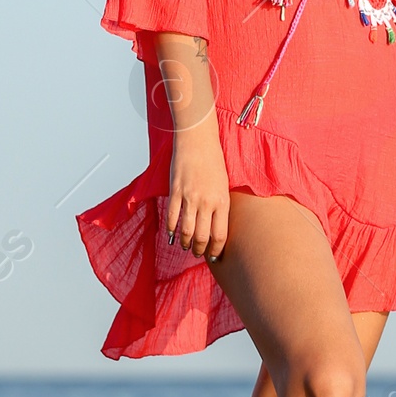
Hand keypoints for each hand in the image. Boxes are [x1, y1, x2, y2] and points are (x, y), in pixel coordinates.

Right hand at [168, 123, 230, 257]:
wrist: (198, 140)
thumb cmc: (214, 161)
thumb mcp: (224, 185)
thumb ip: (220, 205)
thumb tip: (215, 226)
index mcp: (222, 201)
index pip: (220, 235)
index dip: (216, 250)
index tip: (214, 256)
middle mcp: (207, 202)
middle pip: (203, 237)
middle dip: (200, 250)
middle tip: (198, 253)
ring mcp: (190, 198)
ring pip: (186, 231)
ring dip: (185, 243)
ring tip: (186, 246)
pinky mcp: (175, 192)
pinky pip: (171, 217)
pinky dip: (170, 230)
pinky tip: (171, 236)